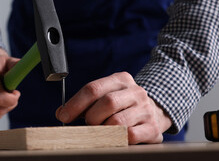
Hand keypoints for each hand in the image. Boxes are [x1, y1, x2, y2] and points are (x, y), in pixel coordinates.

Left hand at [55, 72, 171, 143]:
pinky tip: (114, 137)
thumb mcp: (107, 94)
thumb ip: (86, 101)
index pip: (93, 88)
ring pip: (117, 122)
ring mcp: (145, 109)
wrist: (156, 110)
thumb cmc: (123, 104)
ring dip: (103, 130)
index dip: (75, 104)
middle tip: (88, 124)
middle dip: (91, 117)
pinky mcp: (152, 128)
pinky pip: (129, 136)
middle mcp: (135, 92)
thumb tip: (62, 113)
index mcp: (121, 79)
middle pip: (106, 103)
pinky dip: (116, 139)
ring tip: (101, 130)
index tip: (63, 116)